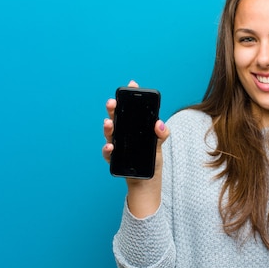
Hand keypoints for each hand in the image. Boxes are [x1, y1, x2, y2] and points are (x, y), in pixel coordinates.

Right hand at [102, 80, 169, 216]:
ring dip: (107, 127)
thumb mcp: (159, 146)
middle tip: (113, 102)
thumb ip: (161, 134)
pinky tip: (111, 147)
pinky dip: (108, 149)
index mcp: (134, 127)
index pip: (131, 109)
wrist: (146, 183)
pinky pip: (108, 153)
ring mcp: (117, 145)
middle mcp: (123, 134)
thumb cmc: (151, 161)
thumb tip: (159, 124)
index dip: (130, 96)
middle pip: (116, 118)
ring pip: (109, 134)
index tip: (132, 84)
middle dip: (113, 108)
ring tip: (109, 123)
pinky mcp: (114, 159)